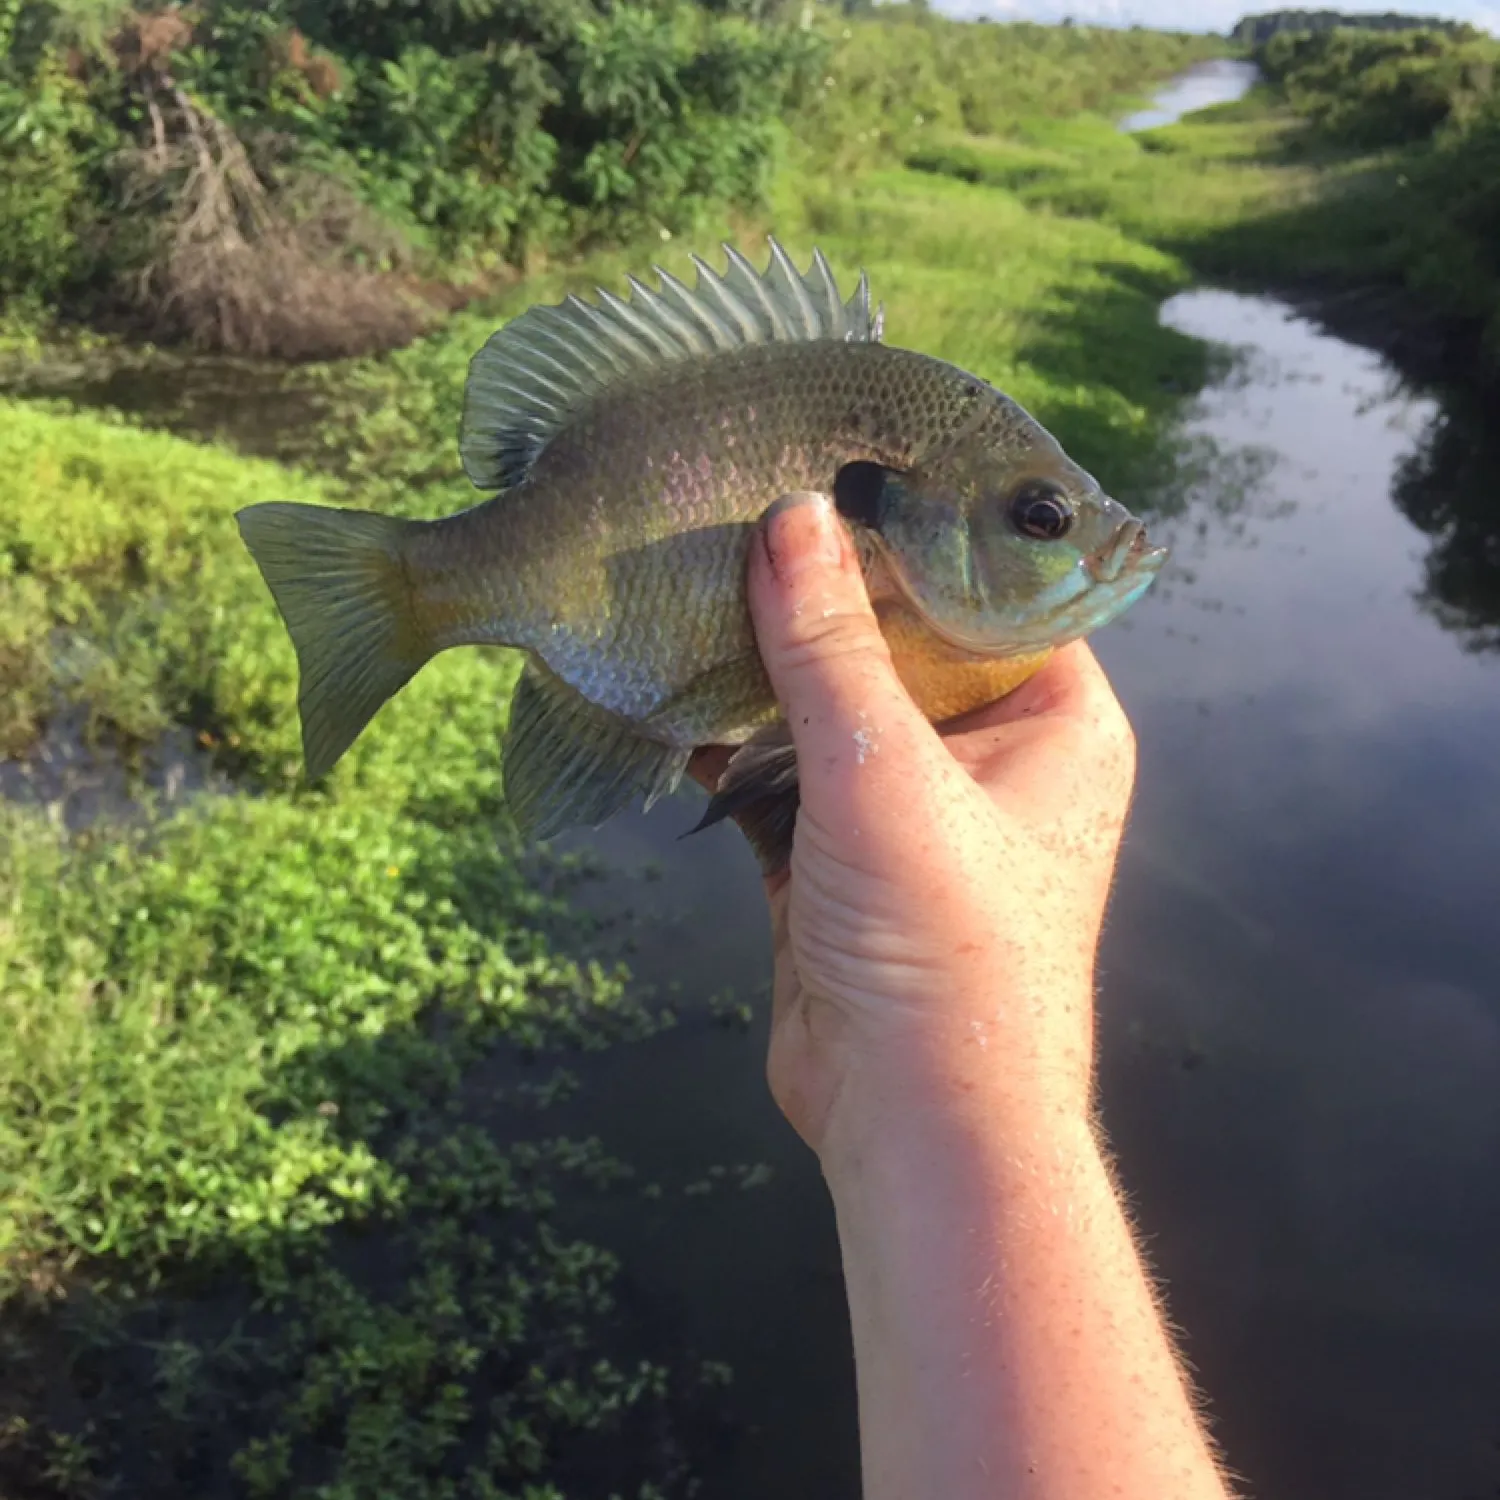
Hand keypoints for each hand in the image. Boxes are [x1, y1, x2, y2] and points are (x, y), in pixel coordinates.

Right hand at [691, 492, 1137, 1159]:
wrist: (912, 1122)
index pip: (992, 592)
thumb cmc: (947, 946)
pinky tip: (677, 699)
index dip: (919, 533)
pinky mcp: (840, 856)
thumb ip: (831, 646)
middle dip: (823, 598)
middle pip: (900, 644)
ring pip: (834, 709)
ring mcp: (911, 809)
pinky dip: (734, 745)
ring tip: (693, 591)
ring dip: (768, 670)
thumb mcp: (885, 773)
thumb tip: (792, 518)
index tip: (838, 465)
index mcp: (1055, 723)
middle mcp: (991, 757)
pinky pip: (783, 773)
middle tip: (743, 514)